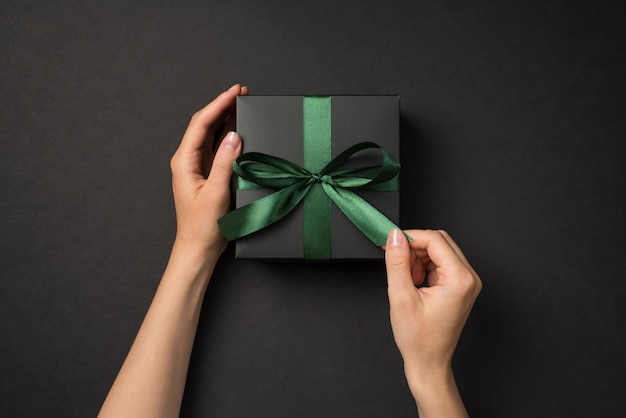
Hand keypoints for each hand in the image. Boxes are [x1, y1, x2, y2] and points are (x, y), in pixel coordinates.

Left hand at [169, 84, 247, 258]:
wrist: (198, 248)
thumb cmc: (202, 226)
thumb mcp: (215, 193)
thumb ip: (224, 163)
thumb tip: (234, 136)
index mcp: (184, 161)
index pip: (202, 124)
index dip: (218, 104)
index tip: (235, 91)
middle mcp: (188, 160)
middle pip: (205, 124)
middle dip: (222, 106)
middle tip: (242, 92)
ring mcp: (197, 166)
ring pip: (211, 134)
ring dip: (225, 118)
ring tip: (241, 103)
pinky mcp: (206, 174)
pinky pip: (216, 147)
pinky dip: (228, 134)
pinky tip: (238, 128)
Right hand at [384, 229, 480, 415]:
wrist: (429, 362)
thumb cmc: (419, 339)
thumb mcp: (401, 296)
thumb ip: (397, 262)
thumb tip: (395, 236)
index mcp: (460, 279)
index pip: (435, 240)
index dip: (410, 238)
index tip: (390, 243)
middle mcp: (469, 278)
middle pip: (439, 241)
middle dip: (414, 248)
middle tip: (396, 261)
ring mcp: (466, 282)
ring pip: (439, 250)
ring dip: (418, 257)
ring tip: (405, 278)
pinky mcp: (460, 285)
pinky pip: (441, 262)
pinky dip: (424, 266)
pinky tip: (414, 281)